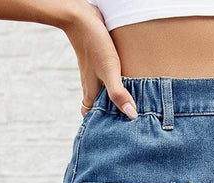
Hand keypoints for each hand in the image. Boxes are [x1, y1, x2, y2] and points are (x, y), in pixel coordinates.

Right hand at [64, 5, 137, 119]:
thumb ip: (119, 94)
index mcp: (91, 92)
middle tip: (125, 124)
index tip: (111, 134)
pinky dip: (115, 86)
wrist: (82, 17)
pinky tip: (127, 85)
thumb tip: (131, 115)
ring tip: (130, 107)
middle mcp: (91, 85)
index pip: (90, 116)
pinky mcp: (100, 63)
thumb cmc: (95, 45)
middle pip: (97, 106)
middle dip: (108, 116)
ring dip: (113, 100)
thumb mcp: (109, 71)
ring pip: (102, 93)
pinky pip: (107, 79)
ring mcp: (95, 74)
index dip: (97, 126)